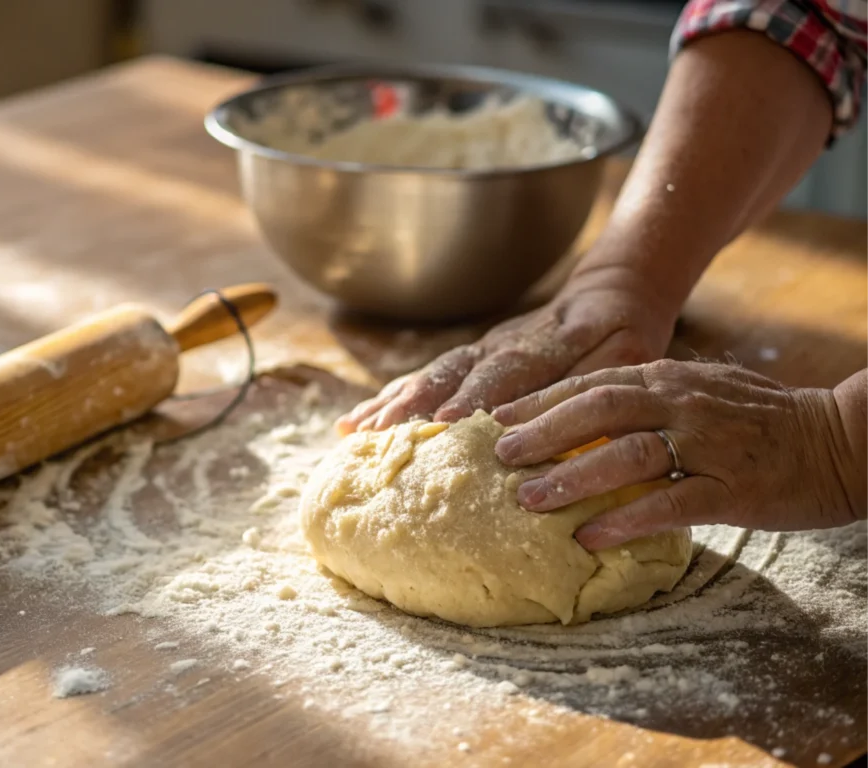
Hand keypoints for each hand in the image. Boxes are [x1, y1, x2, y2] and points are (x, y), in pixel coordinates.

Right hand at [336, 265, 677, 434]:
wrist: (610, 294)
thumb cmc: (625, 336)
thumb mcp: (630, 355)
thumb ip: (601, 379)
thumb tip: (580, 418)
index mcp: (544, 346)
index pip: (504, 372)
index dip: (474, 396)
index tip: (445, 423)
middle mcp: (502, 345)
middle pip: (452, 373)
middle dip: (414, 405)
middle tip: (380, 437)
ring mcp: (480, 350)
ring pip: (429, 374)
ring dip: (392, 404)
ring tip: (355, 434)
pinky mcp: (467, 358)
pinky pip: (422, 378)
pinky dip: (387, 400)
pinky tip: (353, 424)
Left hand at [491, 360, 857, 549]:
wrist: (840, 440)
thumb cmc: (760, 419)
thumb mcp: (700, 391)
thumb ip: (647, 395)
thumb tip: (585, 411)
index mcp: (669, 380)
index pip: (591, 384)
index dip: (540, 401)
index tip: (497, 418)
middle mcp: (682, 404)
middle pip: (597, 412)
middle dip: (542, 433)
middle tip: (500, 456)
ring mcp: (706, 445)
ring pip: (627, 456)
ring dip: (573, 477)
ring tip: (529, 499)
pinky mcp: (729, 488)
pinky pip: (668, 504)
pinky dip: (625, 519)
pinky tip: (589, 536)